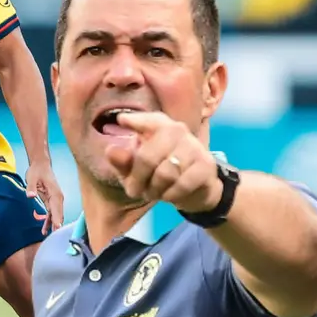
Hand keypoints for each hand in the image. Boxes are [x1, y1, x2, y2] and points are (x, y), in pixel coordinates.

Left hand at [26, 160, 64, 233]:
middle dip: (57, 224)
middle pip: (59, 213)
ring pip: (56, 214)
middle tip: (54, 235)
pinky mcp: (51, 200)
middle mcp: (58, 197)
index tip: (57, 227)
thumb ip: (31, 187)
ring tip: (49, 235)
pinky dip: (49, 220)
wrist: (41, 165)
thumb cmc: (37, 170)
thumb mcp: (32, 177)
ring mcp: (55, 199)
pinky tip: (45, 229)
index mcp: (55, 193)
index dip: (57, 218)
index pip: (57, 208)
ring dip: (53, 224)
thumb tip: (30, 195)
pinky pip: (51, 213)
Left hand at [106, 111, 221, 212]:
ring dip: (154, 190)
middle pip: (148, 157)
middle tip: (134, 191)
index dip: (135, 121)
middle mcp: (177, 130)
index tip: (122, 121)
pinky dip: (170, 195)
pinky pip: (182, 184)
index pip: (148, 120)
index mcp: (158, 125)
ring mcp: (194, 146)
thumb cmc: (157, 173)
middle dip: (138, 179)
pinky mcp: (206, 165)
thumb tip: (110, 151)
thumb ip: (123, 161)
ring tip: (152, 193)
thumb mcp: (135, 169)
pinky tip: (168, 196)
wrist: (194, 189)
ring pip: (165, 173)